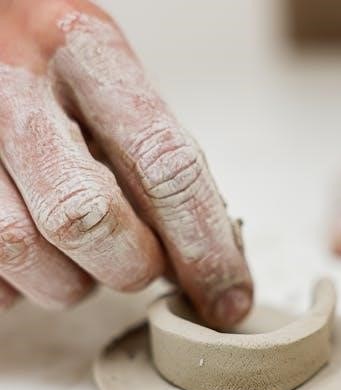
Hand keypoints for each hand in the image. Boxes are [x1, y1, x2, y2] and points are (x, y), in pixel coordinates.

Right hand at [0, 0, 252, 327]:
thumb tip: (205, 257)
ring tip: (79, 252)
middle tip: (140, 264)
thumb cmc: (56, 69)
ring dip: (71, 280)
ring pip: (26, 253)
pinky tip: (37, 251)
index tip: (228, 298)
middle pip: (88, 218)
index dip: (205, 246)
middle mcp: (16, 88)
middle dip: (131, 265)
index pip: (164, 164)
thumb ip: (155, 160)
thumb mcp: (113, 82)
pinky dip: (24, 284)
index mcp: (84, 49)